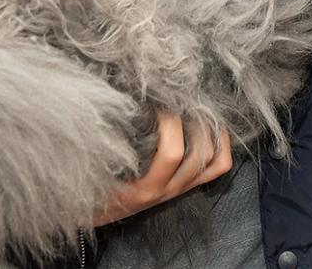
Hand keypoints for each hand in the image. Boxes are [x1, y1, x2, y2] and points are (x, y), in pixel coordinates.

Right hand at [92, 113, 232, 226]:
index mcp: (145, 188)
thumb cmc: (91, 189)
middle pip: (199, 151)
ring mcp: (179, 188)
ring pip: (212, 158)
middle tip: (179, 96)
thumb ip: (106, 144)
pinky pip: (217, 167)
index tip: (158, 100)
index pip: (173, 153)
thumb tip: (122, 105)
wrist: (93, 214)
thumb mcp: (94, 169)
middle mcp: (168, 190)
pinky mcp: (185, 186)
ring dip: (208, 128)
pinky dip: (220, 144)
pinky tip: (210, 125)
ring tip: (192, 105)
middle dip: (193, 118)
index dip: (171, 121)